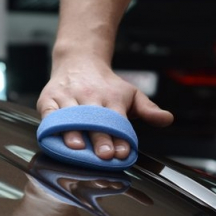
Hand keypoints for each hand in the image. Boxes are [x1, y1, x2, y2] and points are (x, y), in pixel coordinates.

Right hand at [37, 57, 172, 159]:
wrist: (79, 61)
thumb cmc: (106, 85)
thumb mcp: (131, 94)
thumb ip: (148, 109)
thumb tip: (167, 119)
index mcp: (111, 97)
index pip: (117, 120)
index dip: (120, 137)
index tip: (124, 152)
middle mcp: (89, 96)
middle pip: (95, 120)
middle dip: (101, 138)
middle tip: (105, 155)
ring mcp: (68, 97)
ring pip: (71, 117)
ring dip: (74, 133)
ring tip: (78, 148)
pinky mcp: (48, 99)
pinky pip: (49, 113)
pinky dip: (52, 125)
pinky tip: (55, 138)